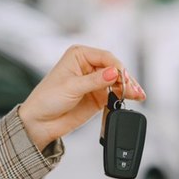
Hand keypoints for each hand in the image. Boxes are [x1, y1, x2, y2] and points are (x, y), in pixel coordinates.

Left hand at [19, 45, 145, 150]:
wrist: (40, 122)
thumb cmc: (47, 99)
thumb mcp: (71, 87)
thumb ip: (95, 80)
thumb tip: (114, 72)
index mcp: (78, 55)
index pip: (105, 57)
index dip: (117, 66)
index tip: (123, 77)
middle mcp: (88, 66)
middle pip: (114, 69)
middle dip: (125, 78)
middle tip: (133, 90)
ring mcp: (94, 82)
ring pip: (117, 82)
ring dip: (128, 88)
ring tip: (138, 95)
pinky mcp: (97, 97)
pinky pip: (115, 95)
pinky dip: (124, 97)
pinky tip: (131, 99)